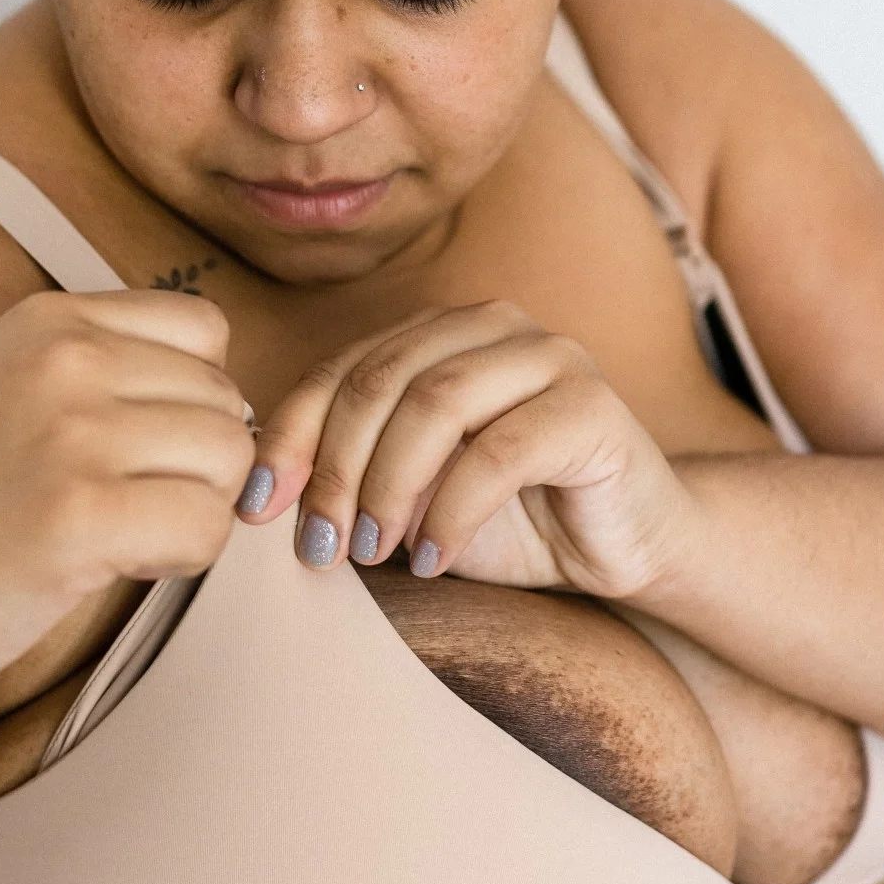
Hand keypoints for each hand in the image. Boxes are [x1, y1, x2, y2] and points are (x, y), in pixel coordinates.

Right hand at [0, 291, 253, 711]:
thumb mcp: (17, 395)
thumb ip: (113, 375)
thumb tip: (243, 412)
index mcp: (49, 318)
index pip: (206, 330)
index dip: (191, 401)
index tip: (134, 452)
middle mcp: (62, 357)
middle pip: (226, 400)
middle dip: (195, 467)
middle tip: (119, 509)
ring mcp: (69, 433)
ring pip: (229, 460)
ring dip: (192, 512)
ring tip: (115, 535)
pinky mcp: (78, 515)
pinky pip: (206, 528)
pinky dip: (180, 560)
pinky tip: (112, 566)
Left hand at [248, 301, 691, 598]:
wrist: (627, 549)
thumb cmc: (514, 520)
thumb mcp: (413, 494)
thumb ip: (353, 471)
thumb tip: (257, 488)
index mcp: (444, 331)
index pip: (343, 368)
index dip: (290, 435)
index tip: (256, 508)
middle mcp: (497, 325)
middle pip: (381, 380)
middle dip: (333, 467)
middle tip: (318, 544)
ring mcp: (551, 355)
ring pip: (435, 404)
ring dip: (388, 486)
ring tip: (373, 551)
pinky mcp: (593, 406)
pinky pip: (497, 452)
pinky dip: (450, 512)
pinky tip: (432, 558)